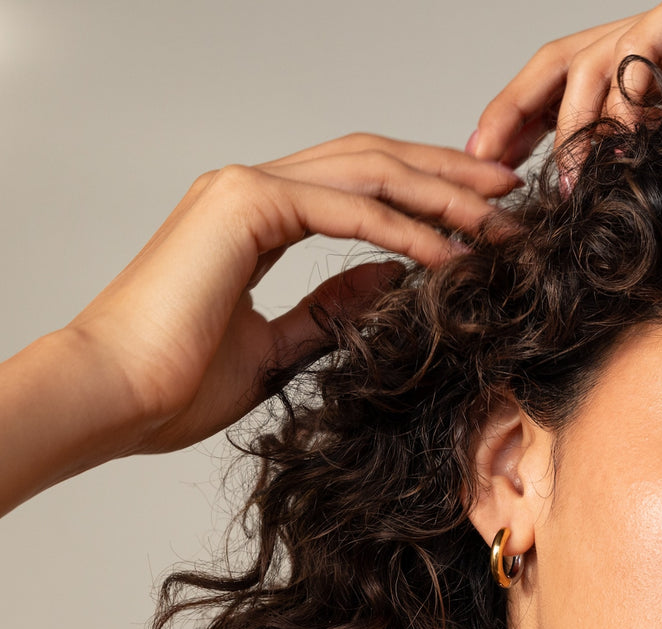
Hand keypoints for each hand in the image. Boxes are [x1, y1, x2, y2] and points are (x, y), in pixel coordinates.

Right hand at [0, 135, 519, 513]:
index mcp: (257, 216)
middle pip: (375, 162)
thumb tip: (388, 282)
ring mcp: (245, 188)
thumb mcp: (278, 345)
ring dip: (442, 194)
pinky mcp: (243, 204)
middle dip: (449, 177)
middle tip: (512, 197)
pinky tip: (451, 251)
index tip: (480, 218)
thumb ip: (330, 308)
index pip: (360, 186)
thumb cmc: (176, 383)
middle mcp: (253, 189)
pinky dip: (405, 227)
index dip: (425, 195)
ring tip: (500, 219)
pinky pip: (347, 207)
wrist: (114, 398)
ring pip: (369, 171)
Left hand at [468, 0, 661, 169]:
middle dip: (514, 112)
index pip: (565, 93)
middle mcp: (659, 45)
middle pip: (560, 64)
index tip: (485, 171)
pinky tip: (621, 130)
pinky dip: (630, 84)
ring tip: (566, 171)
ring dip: (573, 116)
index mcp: (649, 78)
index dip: (518, 126)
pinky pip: (655, 37)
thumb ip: (649, 173)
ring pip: (598, 52)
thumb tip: (593, 221)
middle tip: (482, 161)